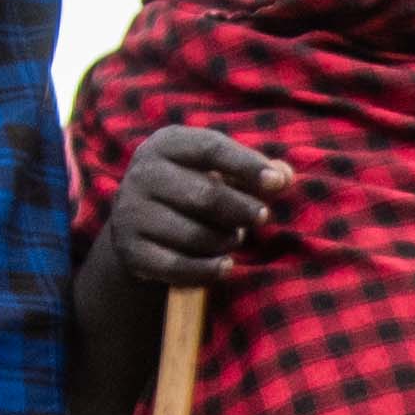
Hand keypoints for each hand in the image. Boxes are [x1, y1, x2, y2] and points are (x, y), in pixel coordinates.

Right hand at [98, 121, 290, 294]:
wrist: (138, 222)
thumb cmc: (191, 186)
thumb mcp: (218, 170)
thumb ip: (255, 171)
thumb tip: (284, 176)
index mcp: (166, 144)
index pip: (211, 149)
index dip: (247, 166)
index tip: (278, 183)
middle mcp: (143, 174)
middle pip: (205, 195)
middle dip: (242, 210)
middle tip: (263, 217)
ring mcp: (131, 213)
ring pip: (194, 235)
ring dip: (226, 241)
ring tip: (234, 237)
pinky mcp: (130, 250)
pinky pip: (177, 267)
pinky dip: (208, 270)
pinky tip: (226, 265)